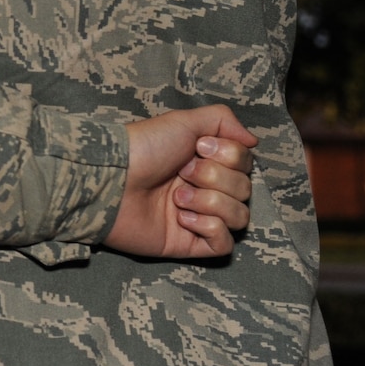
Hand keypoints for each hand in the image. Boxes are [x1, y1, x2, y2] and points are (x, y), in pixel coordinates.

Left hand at [102, 106, 257, 259]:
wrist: (112, 180)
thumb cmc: (143, 147)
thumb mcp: (184, 121)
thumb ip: (223, 121)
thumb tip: (252, 141)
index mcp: (206, 161)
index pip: (246, 163)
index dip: (229, 156)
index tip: (198, 148)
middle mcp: (206, 189)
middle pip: (246, 189)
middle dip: (214, 178)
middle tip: (181, 174)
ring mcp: (198, 218)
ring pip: (240, 217)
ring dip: (210, 203)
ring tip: (176, 198)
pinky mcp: (188, 243)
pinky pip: (224, 244)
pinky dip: (209, 228)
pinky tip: (182, 219)